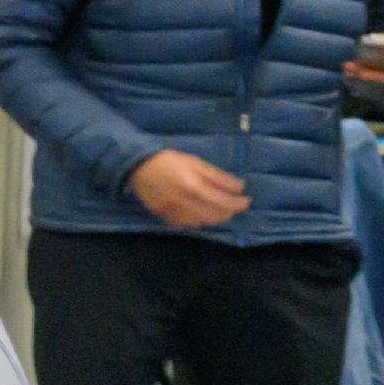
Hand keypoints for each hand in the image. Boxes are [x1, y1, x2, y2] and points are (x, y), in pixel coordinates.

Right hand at [128, 149, 249, 228]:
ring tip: (219, 210)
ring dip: (214, 218)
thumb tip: (240, 187)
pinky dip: (197, 220)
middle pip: (214, 216)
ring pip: (200, 222)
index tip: (247, 201)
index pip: (223, 202)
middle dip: (228, 212)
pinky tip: (199, 213)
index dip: (238, 203)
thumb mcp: (196, 163)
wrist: (136, 166)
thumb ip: (218, 176)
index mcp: (193, 186)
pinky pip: (185, 224)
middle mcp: (184, 202)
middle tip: (234, 206)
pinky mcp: (163, 216)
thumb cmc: (169, 161)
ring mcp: (172, 212)